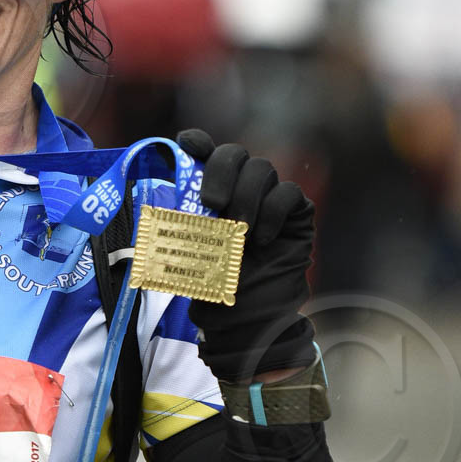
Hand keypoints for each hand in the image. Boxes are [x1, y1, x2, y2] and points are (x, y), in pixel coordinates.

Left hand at [175, 129, 316, 381]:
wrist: (249, 318)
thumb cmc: (216, 285)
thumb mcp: (189, 254)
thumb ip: (184, 226)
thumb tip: (163, 210)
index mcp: (212, 189)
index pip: (205, 151)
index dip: (197, 142)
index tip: (186, 144)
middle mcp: (241, 186)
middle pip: (235, 153)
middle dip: (221, 171)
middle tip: (212, 201)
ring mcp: (271, 196)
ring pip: (262, 169)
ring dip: (246, 197)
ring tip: (239, 231)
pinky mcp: (297, 211)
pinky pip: (287, 193)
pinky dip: (272, 212)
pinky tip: (262, 239)